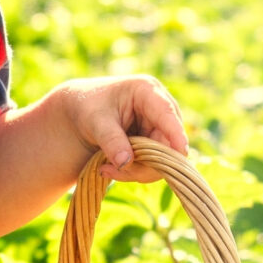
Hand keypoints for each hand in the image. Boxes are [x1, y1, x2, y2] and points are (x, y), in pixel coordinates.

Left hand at [55, 74, 189, 183]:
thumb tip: (125, 163)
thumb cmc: (88, 106)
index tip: (181, 152)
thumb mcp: (95, 121)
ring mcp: (160, 128)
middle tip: (110, 170)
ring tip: (104, 169)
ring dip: (135, 171)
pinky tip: (108, 169)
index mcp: (147, 90)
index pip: (167, 113)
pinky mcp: (155, 144)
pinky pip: (153, 165)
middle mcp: (160, 109)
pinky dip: (132, 172)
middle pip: (168, 143)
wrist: (80, 113)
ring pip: (162, 159)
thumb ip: (111, 140)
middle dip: (144, 163)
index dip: (176, 133)